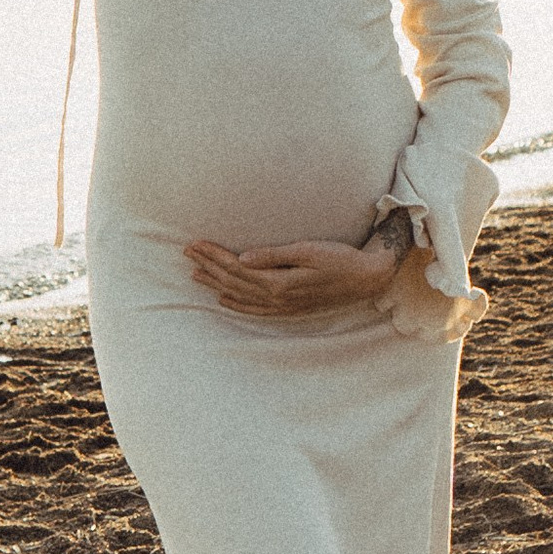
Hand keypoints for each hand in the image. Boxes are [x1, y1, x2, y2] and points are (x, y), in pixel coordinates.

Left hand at [183, 237, 400, 317]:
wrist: (365, 278)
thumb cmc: (339, 259)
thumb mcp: (307, 250)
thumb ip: (273, 255)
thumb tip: (242, 258)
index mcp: (278, 282)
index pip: (235, 268)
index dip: (213, 255)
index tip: (195, 243)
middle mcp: (276, 298)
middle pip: (233, 282)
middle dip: (208, 267)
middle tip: (187, 253)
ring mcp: (282, 306)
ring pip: (240, 296)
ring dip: (216, 285)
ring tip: (196, 274)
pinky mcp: (289, 308)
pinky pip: (255, 310)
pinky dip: (236, 305)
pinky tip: (223, 299)